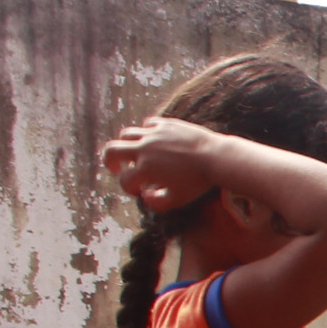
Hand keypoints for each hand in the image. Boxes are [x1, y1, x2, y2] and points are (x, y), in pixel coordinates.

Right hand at [99, 116, 226, 211]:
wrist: (216, 157)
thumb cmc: (198, 182)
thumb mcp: (178, 199)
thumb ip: (157, 203)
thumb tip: (144, 196)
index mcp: (145, 169)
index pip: (125, 181)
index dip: (129, 189)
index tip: (140, 191)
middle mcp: (144, 149)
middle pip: (111, 151)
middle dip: (109, 161)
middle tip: (116, 168)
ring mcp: (154, 134)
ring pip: (126, 134)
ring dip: (126, 145)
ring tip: (133, 153)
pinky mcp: (165, 123)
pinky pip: (147, 124)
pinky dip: (145, 132)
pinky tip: (152, 140)